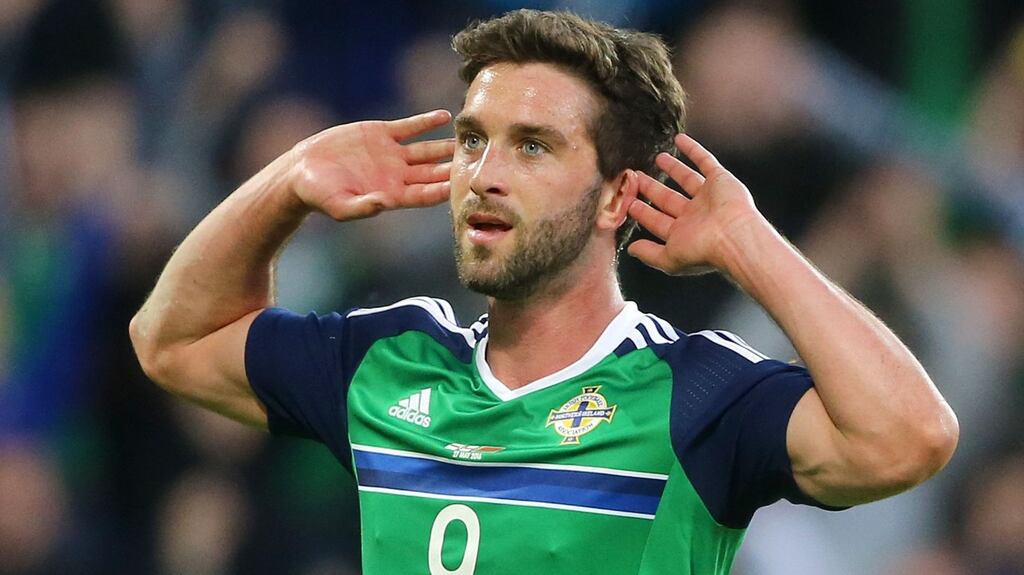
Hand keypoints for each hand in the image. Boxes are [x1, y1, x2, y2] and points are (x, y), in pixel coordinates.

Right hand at [289, 110, 453, 220]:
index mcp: (392, 195)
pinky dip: (426, 122)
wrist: (302, 171)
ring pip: (427, 150)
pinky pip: (409, 127)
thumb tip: (382, 205)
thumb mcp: (339, 206)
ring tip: (467, 138)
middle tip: (477, 162)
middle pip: (433, 172)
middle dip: (454, 168)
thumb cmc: (320, 196)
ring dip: (446, 145)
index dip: (443, 190)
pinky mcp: (381, 134)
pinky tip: (444, 116)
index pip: (425, 195)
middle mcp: (397, 175)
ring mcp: (392, 154)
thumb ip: (361, 207)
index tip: (460, 186)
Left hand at [627, 134, 763, 274]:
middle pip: (668, 199)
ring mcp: (708, 197)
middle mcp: (696, 215)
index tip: (628, 202)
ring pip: (686, 179)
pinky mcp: (720, 180)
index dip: (642, 213)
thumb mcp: (668, 258)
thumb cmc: (703, 251)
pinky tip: (679, 139)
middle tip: (636, 177)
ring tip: (658, 157)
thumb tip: (632, 250)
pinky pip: (705, 161)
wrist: (734, 237)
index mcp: (684, 233)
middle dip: (652, 189)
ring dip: (672, 168)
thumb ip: (649, 254)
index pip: (658, 221)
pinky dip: (693, 150)